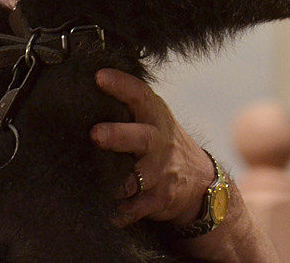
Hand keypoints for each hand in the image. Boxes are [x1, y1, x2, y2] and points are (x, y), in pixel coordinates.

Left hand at [90, 68, 214, 226]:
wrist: (201, 182)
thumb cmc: (164, 145)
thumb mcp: (156, 120)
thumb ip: (130, 107)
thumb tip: (89, 84)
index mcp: (156, 119)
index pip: (140, 96)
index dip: (121, 85)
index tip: (99, 76)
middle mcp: (160, 143)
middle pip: (141, 138)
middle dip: (118, 136)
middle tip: (95, 134)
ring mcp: (160, 173)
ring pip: (134, 179)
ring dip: (114, 184)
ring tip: (92, 185)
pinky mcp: (158, 199)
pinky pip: (133, 209)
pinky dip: (118, 213)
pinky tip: (105, 214)